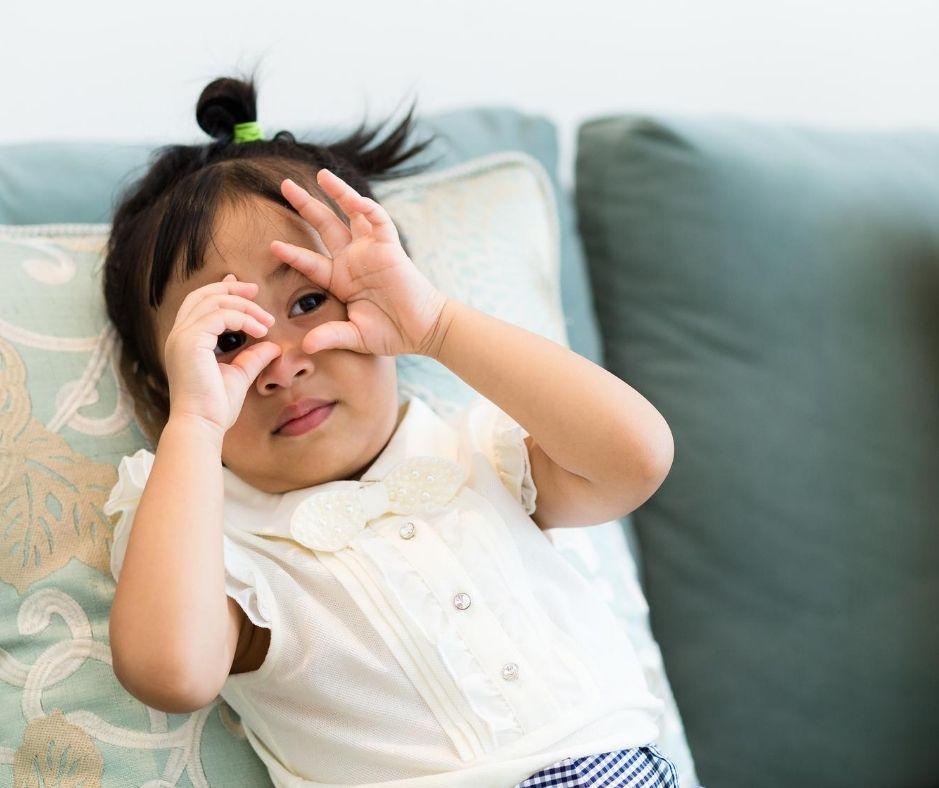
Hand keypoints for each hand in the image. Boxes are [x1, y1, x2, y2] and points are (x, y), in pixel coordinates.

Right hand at [163, 275, 282, 435]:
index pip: (199, 304)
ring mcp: (182, 336)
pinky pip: (220, 316)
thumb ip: (252, 358)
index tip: (246, 289)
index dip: (221, 290)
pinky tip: (261, 331)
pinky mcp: (190, 341)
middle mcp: (179, 335)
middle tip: (256, 289)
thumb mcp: (239, 376)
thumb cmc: (215, 407)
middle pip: (203, 295)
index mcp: (185, 341)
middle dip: (231, 288)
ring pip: (214, 302)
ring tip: (267, 320)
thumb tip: (273, 346)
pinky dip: (243, 318)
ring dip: (244, 306)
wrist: (202, 425)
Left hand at [270, 168, 449, 356]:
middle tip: (284, 186)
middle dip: (305, 206)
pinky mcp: (390, 246)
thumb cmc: (391, 333)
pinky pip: (378, 220)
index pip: (310, 261)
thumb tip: (306, 347)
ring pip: (350, 214)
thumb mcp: (354, 335)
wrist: (423, 330)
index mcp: (341, 279)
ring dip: (337, 193)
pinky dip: (366, 207)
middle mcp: (353, 259)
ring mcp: (371, 250)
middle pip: (324, 226)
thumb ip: (330, 335)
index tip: (272, 245)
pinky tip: (352, 198)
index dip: (292, 253)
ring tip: (320, 175)